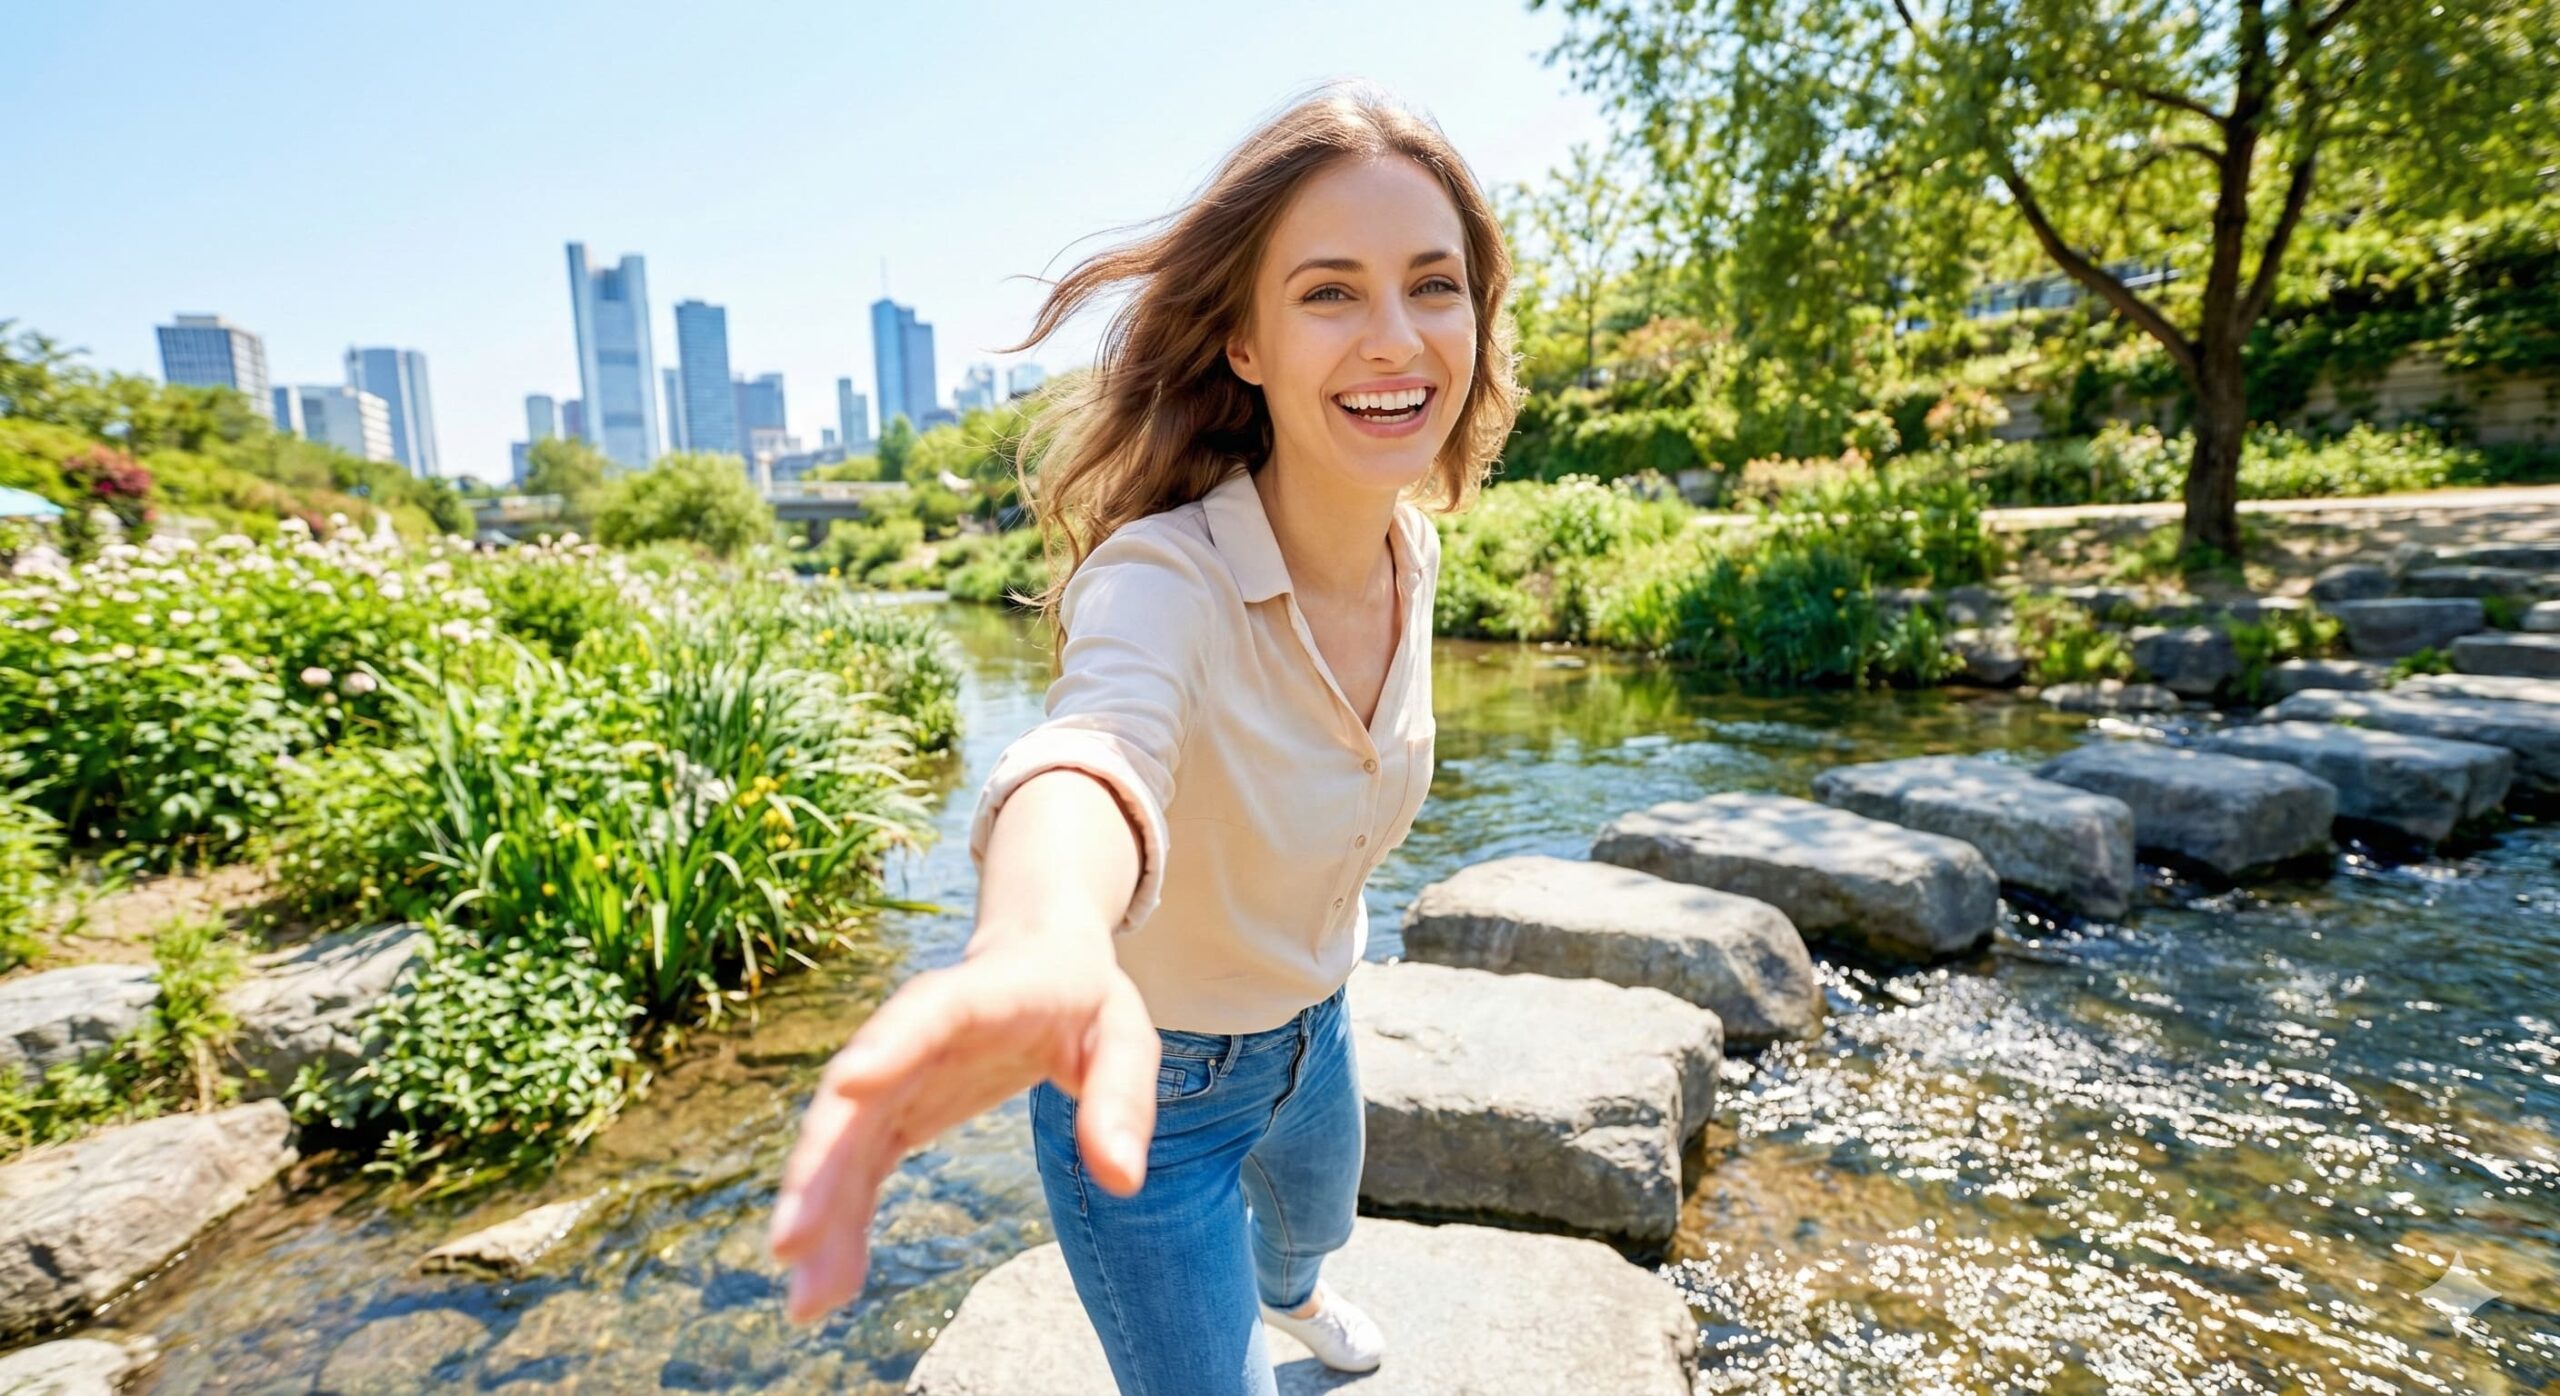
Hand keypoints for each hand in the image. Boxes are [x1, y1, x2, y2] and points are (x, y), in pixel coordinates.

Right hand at [765, 942, 1160, 1324]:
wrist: (1038, 961)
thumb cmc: (1084, 1001)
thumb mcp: (1126, 1036)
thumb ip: (1123, 1098)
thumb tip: (1122, 1178)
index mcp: (982, 993)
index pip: (929, 1011)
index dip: (890, 1042)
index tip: (851, 1083)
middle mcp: (916, 1033)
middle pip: (857, 1095)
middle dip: (820, 1167)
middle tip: (791, 1243)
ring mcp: (893, 1074)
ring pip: (841, 1145)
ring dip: (818, 1218)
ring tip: (807, 1303)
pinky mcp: (891, 1113)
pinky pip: (855, 1171)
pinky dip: (840, 1225)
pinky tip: (829, 1286)